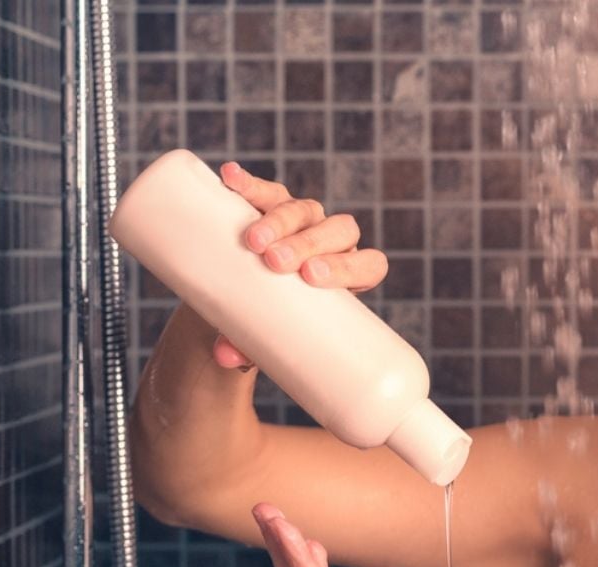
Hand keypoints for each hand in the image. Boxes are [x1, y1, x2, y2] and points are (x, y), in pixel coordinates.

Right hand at [211, 162, 388, 370]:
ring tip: (253, 239)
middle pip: (337, 232)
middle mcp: (333, 242)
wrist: (248, 293)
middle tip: (276, 262)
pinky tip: (229, 179)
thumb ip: (250, 347)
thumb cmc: (271, 321)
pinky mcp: (273, 202)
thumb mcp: (267, 336)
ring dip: (279, 221)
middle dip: (307, 244)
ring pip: (304, 210)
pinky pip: (266, 190)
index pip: (370, 265)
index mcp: (350, 275)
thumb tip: (227, 357)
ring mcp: (306, 219)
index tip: (312, 278)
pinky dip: (249, 185)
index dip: (348, 268)